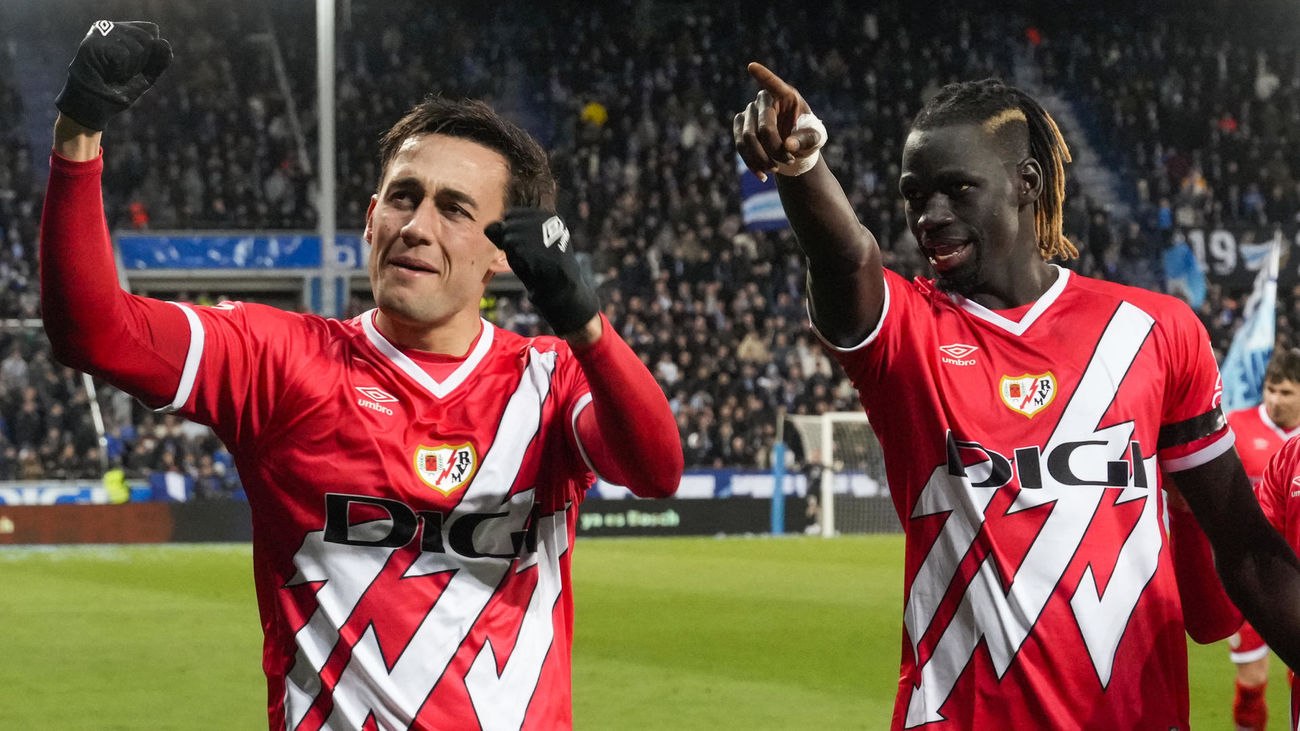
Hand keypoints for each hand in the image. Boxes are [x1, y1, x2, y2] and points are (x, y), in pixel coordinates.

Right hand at [55, 20, 172, 130]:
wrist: (96, 106)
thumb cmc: (119, 90)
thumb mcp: (147, 75)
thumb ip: (160, 60)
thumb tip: (164, 42)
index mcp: (122, 30)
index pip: (151, 29)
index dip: (151, 54)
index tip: (135, 67)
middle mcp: (109, 27)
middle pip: (147, 38)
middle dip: (141, 63)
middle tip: (123, 73)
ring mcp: (98, 33)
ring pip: (137, 47)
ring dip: (130, 69)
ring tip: (114, 74)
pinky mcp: (91, 44)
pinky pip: (123, 55)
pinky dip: (121, 71)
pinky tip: (108, 75)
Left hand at [485, 209, 598, 335]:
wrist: (563, 291)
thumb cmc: (540, 268)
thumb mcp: (521, 247)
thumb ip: (504, 235)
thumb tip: (488, 226)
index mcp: (548, 215)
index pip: (511, 214)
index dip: (509, 233)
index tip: (525, 248)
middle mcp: (549, 219)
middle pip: (509, 224)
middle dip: (510, 243)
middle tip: (528, 257)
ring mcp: (548, 232)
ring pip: (510, 237)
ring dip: (514, 253)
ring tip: (531, 263)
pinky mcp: (544, 243)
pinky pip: (514, 249)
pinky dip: (518, 261)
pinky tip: (533, 267)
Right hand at [733, 63, 825, 180]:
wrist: (793, 148)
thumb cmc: (807, 137)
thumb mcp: (815, 139)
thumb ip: (806, 140)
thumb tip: (789, 146)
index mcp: (786, 95)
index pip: (773, 84)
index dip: (763, 76)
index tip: (752, 67)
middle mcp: (764, 99)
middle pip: (762, 127)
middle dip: (774, 149)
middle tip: (788, 162)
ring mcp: (749, 111)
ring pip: (747, 138)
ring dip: (761, 159)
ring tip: (775, 170)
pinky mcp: (740, 125)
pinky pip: (740, 145)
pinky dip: (751, 162)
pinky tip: (762, 175)